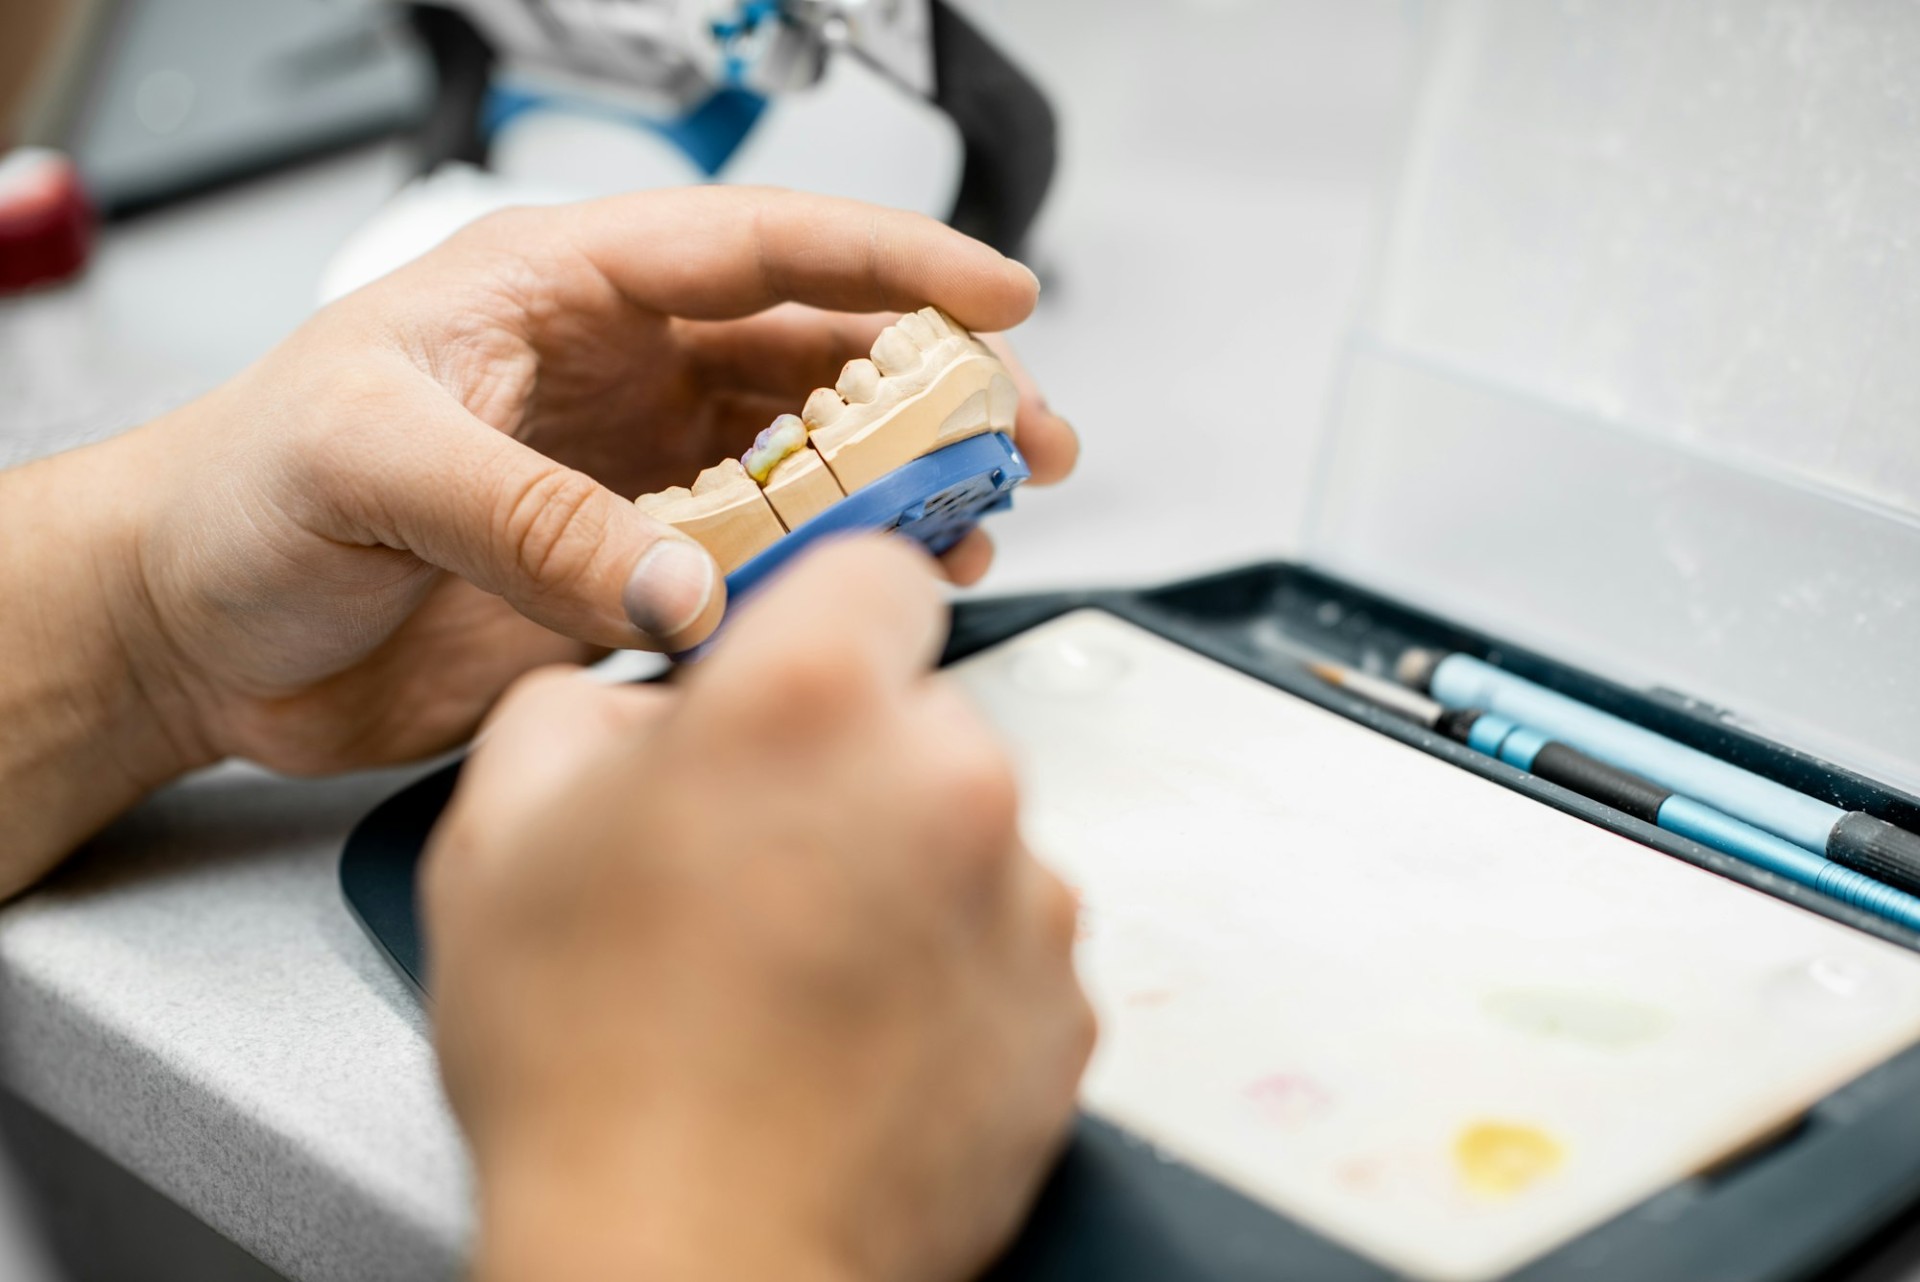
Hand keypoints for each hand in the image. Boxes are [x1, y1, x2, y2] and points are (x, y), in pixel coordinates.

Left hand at [0, 188, 1075, 889]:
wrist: (189, 633)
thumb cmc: (238, 500)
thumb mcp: (369, 466)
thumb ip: (534, 520)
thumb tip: (688, 591)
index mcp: (558, 292)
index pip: (753, 248)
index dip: (888, 260)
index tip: (996, 296)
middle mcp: (616, 373)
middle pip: (813, 351)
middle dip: (934, 383)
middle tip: (1026, 435)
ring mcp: (632, 476)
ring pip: (805, 455)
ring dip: (900, 482)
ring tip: (977, 519)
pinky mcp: (629, 573)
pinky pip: (760, 561)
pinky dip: (831, 573)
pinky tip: (880, 586)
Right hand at [425, 539, 1094, 1281]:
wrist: (686, 1264)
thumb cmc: (593, 1073)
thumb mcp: (503, 832)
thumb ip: (584, 708)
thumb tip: (645, 706)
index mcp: (812, 704)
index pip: (877, 570)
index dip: (823, 617)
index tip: (801, 667)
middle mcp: (947, 782)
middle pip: (921, 715)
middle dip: (851, 762)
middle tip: (757, 860)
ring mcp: (1022, 903)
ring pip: (969, 835)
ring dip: (902, 869)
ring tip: (795, 968)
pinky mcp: (1061, 1010)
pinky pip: (1007, 943)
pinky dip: (950, 968)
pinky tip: (852, 1027)